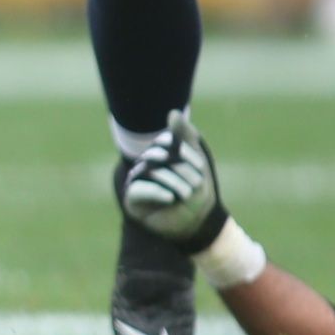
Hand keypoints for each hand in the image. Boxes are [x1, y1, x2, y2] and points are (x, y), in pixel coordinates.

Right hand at [120, 110, 231, 251]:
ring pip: (150, 171)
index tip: (200, 167)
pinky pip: (139, 189)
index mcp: (160, 154)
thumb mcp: (196, 161)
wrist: (197, 222)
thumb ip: (185, 136)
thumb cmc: (197, 191)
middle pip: (158, 156)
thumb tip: (172, 112)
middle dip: (181, 168)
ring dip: (173, 181)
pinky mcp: (133, 200)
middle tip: (197, 183)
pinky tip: (170, 198)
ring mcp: (138, 181)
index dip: (184, 152)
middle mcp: (146, 165)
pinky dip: (156, 192)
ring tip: (187, 193)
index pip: (165, 142)